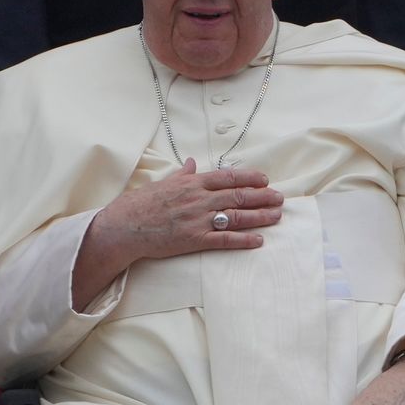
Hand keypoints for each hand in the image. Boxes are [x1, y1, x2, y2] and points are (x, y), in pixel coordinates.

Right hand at [70, 158, 280, 303]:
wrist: (124, 227)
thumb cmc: (141, 205)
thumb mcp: (163, 183)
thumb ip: (182, 175)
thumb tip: (192, 163)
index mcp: (192, 184)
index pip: (227, 177)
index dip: (249, 178)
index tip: (265, 180)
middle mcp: (198, 199)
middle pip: (238, 196)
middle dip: (262, 197)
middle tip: (280, 198)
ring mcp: (198, 220)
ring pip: (236, 216)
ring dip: (260, 216)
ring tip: (277, 215)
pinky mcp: (194, 240)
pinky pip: (224, 240)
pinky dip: (244, 239)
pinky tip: (259, 240)